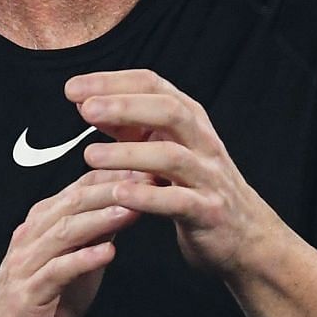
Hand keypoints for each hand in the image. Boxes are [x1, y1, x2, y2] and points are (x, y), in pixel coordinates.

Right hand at [0, 166, 145, 316]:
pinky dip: (83, 260)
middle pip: (72, 204)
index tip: (146, 166)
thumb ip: (93, 238)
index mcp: (41, 225)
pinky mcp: (28, 294)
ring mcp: (26, 264)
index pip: (78, 190)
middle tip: (146, 179)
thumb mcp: (74, 264)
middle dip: (111, 190)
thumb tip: (128, 209)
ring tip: (131, 210)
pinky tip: (107, 253)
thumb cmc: (39, 306)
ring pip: (64, 232)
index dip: (112, 176)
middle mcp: (31, 237)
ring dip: (100, 219)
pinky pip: (57, 272)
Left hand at [67, 69, 285, 278]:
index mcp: (190, 119)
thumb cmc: (195, 186)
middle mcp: (202, 142)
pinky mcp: (208, 212)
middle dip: (125, 107)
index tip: (73, 88)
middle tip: (85, 110)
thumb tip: (87, 103)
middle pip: (168, 111)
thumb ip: (130, 127)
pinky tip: (119, 194)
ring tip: (90, 155)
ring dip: (129, 153)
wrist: (244, 235)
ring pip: (172, 157)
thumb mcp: (165, 148)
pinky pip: (178, 201)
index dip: (113, 82)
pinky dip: (148, 196)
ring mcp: (208, 177)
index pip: (153, 86)